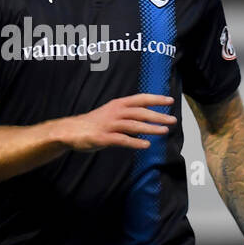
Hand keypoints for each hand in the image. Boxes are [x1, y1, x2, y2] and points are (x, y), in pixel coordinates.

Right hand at [58, 93, 176, 150]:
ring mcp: (109, 125)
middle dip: (158, 115)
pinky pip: (122, 140)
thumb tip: (149, 118)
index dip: (156, 99)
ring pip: (133, 125)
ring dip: (150, 128)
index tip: (170, 101)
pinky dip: (135, 142)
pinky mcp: (103, 138)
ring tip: (164, 131)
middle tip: (173, 120)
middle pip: (140, 112)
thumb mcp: (112, 113)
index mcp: (118, 104)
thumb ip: (129, 114)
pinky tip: (146, 145)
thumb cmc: (95, 123)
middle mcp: (115, 112)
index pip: (141, 99)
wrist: (70, 131)